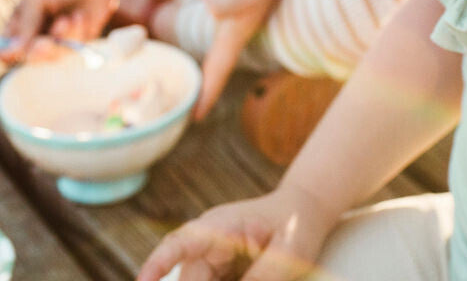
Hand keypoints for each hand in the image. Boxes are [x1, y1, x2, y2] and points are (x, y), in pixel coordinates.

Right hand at [1, 0, 118, 61]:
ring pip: (52, 55)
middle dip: (36, 52)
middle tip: (42, 45)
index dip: (7, 54)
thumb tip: (12, 52)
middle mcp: (38, 35)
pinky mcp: (79, 40)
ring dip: (59, 38)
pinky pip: (72, 48)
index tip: (8, 55)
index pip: (8, 48)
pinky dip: (75, 33)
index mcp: (21, 24)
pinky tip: (79, 16)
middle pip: (30, 57)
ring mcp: (59, 39)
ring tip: (66, 20)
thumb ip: (25, 25)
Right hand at [136, 184, 334, 280]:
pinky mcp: (216, 277)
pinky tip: (256, 275)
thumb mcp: (288, 250)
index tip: (143, 280)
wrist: (303, 212)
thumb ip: (261, 278)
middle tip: (245, 278)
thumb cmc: (296, 224)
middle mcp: (206, 245)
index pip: (181, 242)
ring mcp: (209, 263)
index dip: (159, 263)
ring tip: (257, 272)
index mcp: (221, 226)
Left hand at [193, 0, 288, 119]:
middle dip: (206, 91)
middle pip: (216, 68)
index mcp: (234, 34)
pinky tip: (203, 62)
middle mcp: (232, 33)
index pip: (218, 69)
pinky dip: (210, 55)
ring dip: (207, 76)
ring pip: (216, 56)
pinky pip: (215, 39)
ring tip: (195, 95)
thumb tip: (207, 5)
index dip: (208, 93)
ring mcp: (232, 24)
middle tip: (190, 116)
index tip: (195, 118)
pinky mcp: (230, 12)